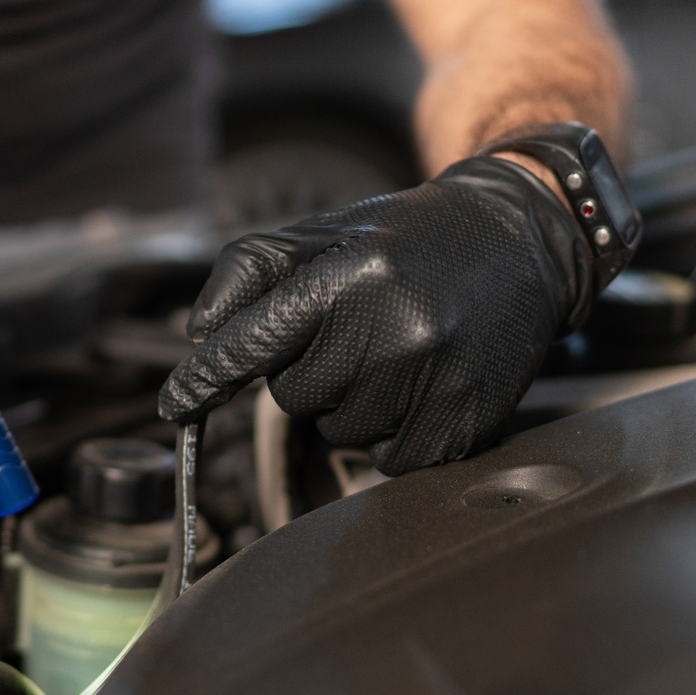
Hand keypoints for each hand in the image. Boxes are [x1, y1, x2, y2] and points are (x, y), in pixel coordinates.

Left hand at [159, 157, 593, 474]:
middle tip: (360, 330)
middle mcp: (393, 329)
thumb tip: (200, 338)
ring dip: (353, 403)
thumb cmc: (406, 241)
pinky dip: (393, 434)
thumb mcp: (324, 233)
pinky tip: (421, 384)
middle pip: (294, 398)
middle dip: (311, 371)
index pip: (254, 344)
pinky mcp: (463, 422)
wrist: (521, 240)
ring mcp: (433, 381)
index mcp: (349, 276)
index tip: (174, 407)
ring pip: (339, 433)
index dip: (207, 379)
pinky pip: (388, 461)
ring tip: (397, 352)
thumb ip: (250, 274)